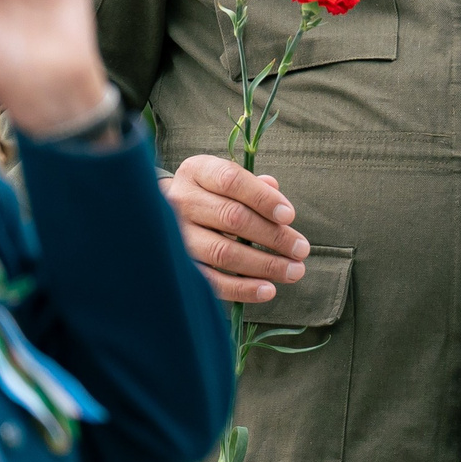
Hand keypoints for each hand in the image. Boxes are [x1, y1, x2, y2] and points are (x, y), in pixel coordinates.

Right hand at [163, 155, 307, 303]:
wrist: (158, 214)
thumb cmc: (207, 194)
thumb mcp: (224, 179)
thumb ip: (252, 184)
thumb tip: (275, 189)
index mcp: (196, 171)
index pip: (231, 180)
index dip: (263, 198)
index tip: (290, 216)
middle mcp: (180, 201)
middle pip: (232, 218)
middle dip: (273, 236)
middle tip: (302, 250)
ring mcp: (174, 236)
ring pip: (223, 252)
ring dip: (264, 265)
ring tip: (293, 271)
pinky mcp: (176, 266)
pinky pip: (210, 281)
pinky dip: (241, 288)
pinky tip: (267, 290)